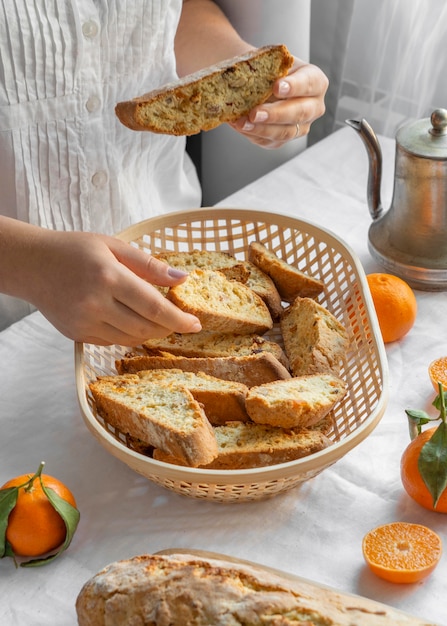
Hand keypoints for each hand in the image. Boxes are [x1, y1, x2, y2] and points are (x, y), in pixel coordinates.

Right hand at [25, 230, 201, 344]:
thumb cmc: (74, 250)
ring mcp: (85, 323)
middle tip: (179, 321)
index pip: (154, 306)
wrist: (32, 265)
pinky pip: (113, 342)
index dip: (179, 319)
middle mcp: (96, 304)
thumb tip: (182, 280)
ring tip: (155, 319)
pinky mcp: (77, 335)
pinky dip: (128, 334)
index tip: (196, 325)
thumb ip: (149, 264)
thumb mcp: (114, 246)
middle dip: (168, 328)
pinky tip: (128, 319)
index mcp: (109, 277)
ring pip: (131, 339)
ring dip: (150, 332)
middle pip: (146, 328)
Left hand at [229, 57, 328, 148]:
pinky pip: (270, 141)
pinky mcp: (284, 139)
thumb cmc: (269, 68)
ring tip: (242, 123)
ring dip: (262, 129)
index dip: (294, 86)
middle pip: (299, 113)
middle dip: (275, 114)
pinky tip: (240, 126)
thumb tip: (245, 77)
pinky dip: (253, 134)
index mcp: (315, 81)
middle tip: (254, 113)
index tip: (276, 86)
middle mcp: (313, 107)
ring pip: (285, 132)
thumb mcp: (271, 62)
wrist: (260, 82)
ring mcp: (300, 126)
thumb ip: (266, 68)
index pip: (309, 83)